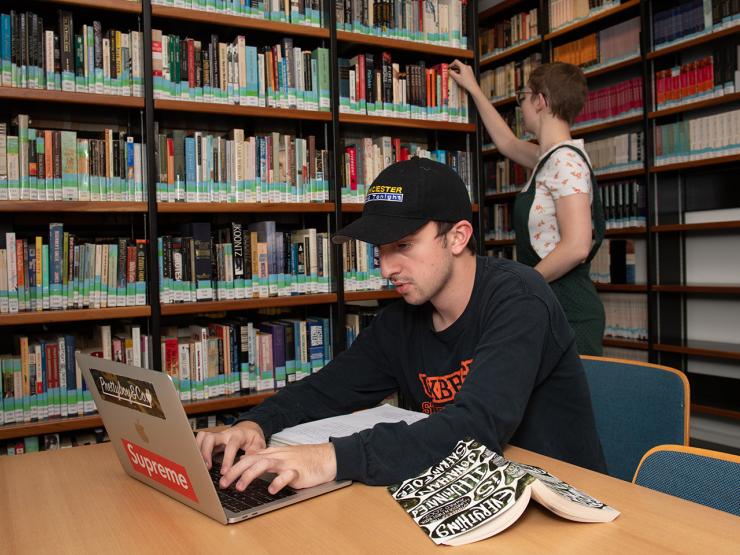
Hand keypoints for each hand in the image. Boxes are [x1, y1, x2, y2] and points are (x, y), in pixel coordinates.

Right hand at [195, 420, 265, 475]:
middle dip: (206, 452)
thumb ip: (255, 451)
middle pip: (211, 437)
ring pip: (203, 437)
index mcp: (238, 435)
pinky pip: (200, 440)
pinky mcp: (212, 440)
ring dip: (199, 450)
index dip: (227, 458)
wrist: (248, 429)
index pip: (231, 445)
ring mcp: (217, 436)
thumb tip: (249, 461)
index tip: (225, 471)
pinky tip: (198, 460)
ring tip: (200, 465)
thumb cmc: (252, 438)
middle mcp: (225, 434)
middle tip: (207, 467)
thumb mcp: (259, 443)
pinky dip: (197, 448)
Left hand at [219, 443, 337, 494]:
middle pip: (252, 460)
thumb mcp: (282, 457)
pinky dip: (278, 482)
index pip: (248, 457)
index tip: (221, 477)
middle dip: (235, 471)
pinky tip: (271, 490)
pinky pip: (287, 476)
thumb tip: (246, 462)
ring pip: (265, 465)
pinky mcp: (299, 472)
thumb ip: (265, 459)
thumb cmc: (304, 460)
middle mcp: (277, 457)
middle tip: (223, 483)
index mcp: (272, 454)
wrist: (326, 458)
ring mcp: (288, 463)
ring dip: (250, 475)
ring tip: (240, 486)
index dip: (233, 466)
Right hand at [449, 59, 477, 92]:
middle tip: (451, 71)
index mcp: (463, 66)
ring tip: (454, 75)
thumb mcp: (457, 78)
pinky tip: (459, 76)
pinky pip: (464, 70)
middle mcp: (467, 67)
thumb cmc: (466, 82)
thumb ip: (452, 73)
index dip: (451, 64)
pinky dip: (460, 72)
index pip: (456, 61)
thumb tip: (449, 71)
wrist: (473, 87)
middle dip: (454, 68)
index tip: (449, 67)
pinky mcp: (470, 72)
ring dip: (457, 70)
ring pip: (461, 68)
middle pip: (459, 64)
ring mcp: (469, 69)